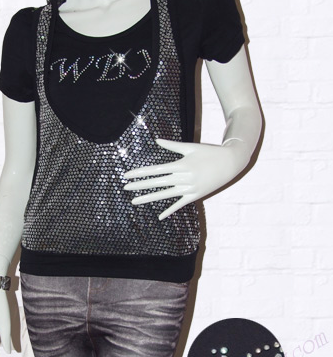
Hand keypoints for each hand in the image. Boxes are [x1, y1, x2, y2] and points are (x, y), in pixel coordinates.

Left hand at [122, 138, 249, 219]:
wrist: (231, 162)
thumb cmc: (210, 152)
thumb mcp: (190, 147)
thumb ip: (172, 145)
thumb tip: (156, 140)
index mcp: (180, 165)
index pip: (155, 170)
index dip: (140, 173)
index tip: (127, 175)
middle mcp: (183, 178)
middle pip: (156, 183)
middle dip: (139, 185)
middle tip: (125, 188)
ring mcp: (189, 188)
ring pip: (165, 195)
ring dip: (149, 198)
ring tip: (134, 201)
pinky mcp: (196, 195)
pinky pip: (180, 204)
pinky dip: (170, 210)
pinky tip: (160, 216)